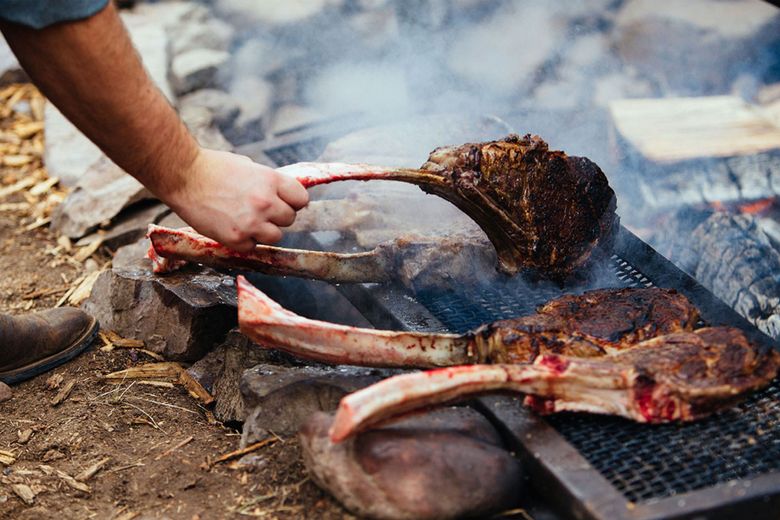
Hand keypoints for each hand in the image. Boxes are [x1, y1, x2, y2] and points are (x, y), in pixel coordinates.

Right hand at [166, 149, 308, 250]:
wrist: (183, 176)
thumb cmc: (212, 167)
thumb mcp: (248, 166)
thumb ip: (267, 181)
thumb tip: (280, 192)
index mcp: (271, 180)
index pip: (301, 199)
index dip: (293, 202)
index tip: (285, 203)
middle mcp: (266, 202)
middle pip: (290, 219)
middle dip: (277, 217)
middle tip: (261, 212)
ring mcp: (252, 222)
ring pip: (275, 236)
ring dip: (264, 231)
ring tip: (247, 221)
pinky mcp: (236, 238)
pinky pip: (252, 247)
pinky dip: (244, 242)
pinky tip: (233, 228)